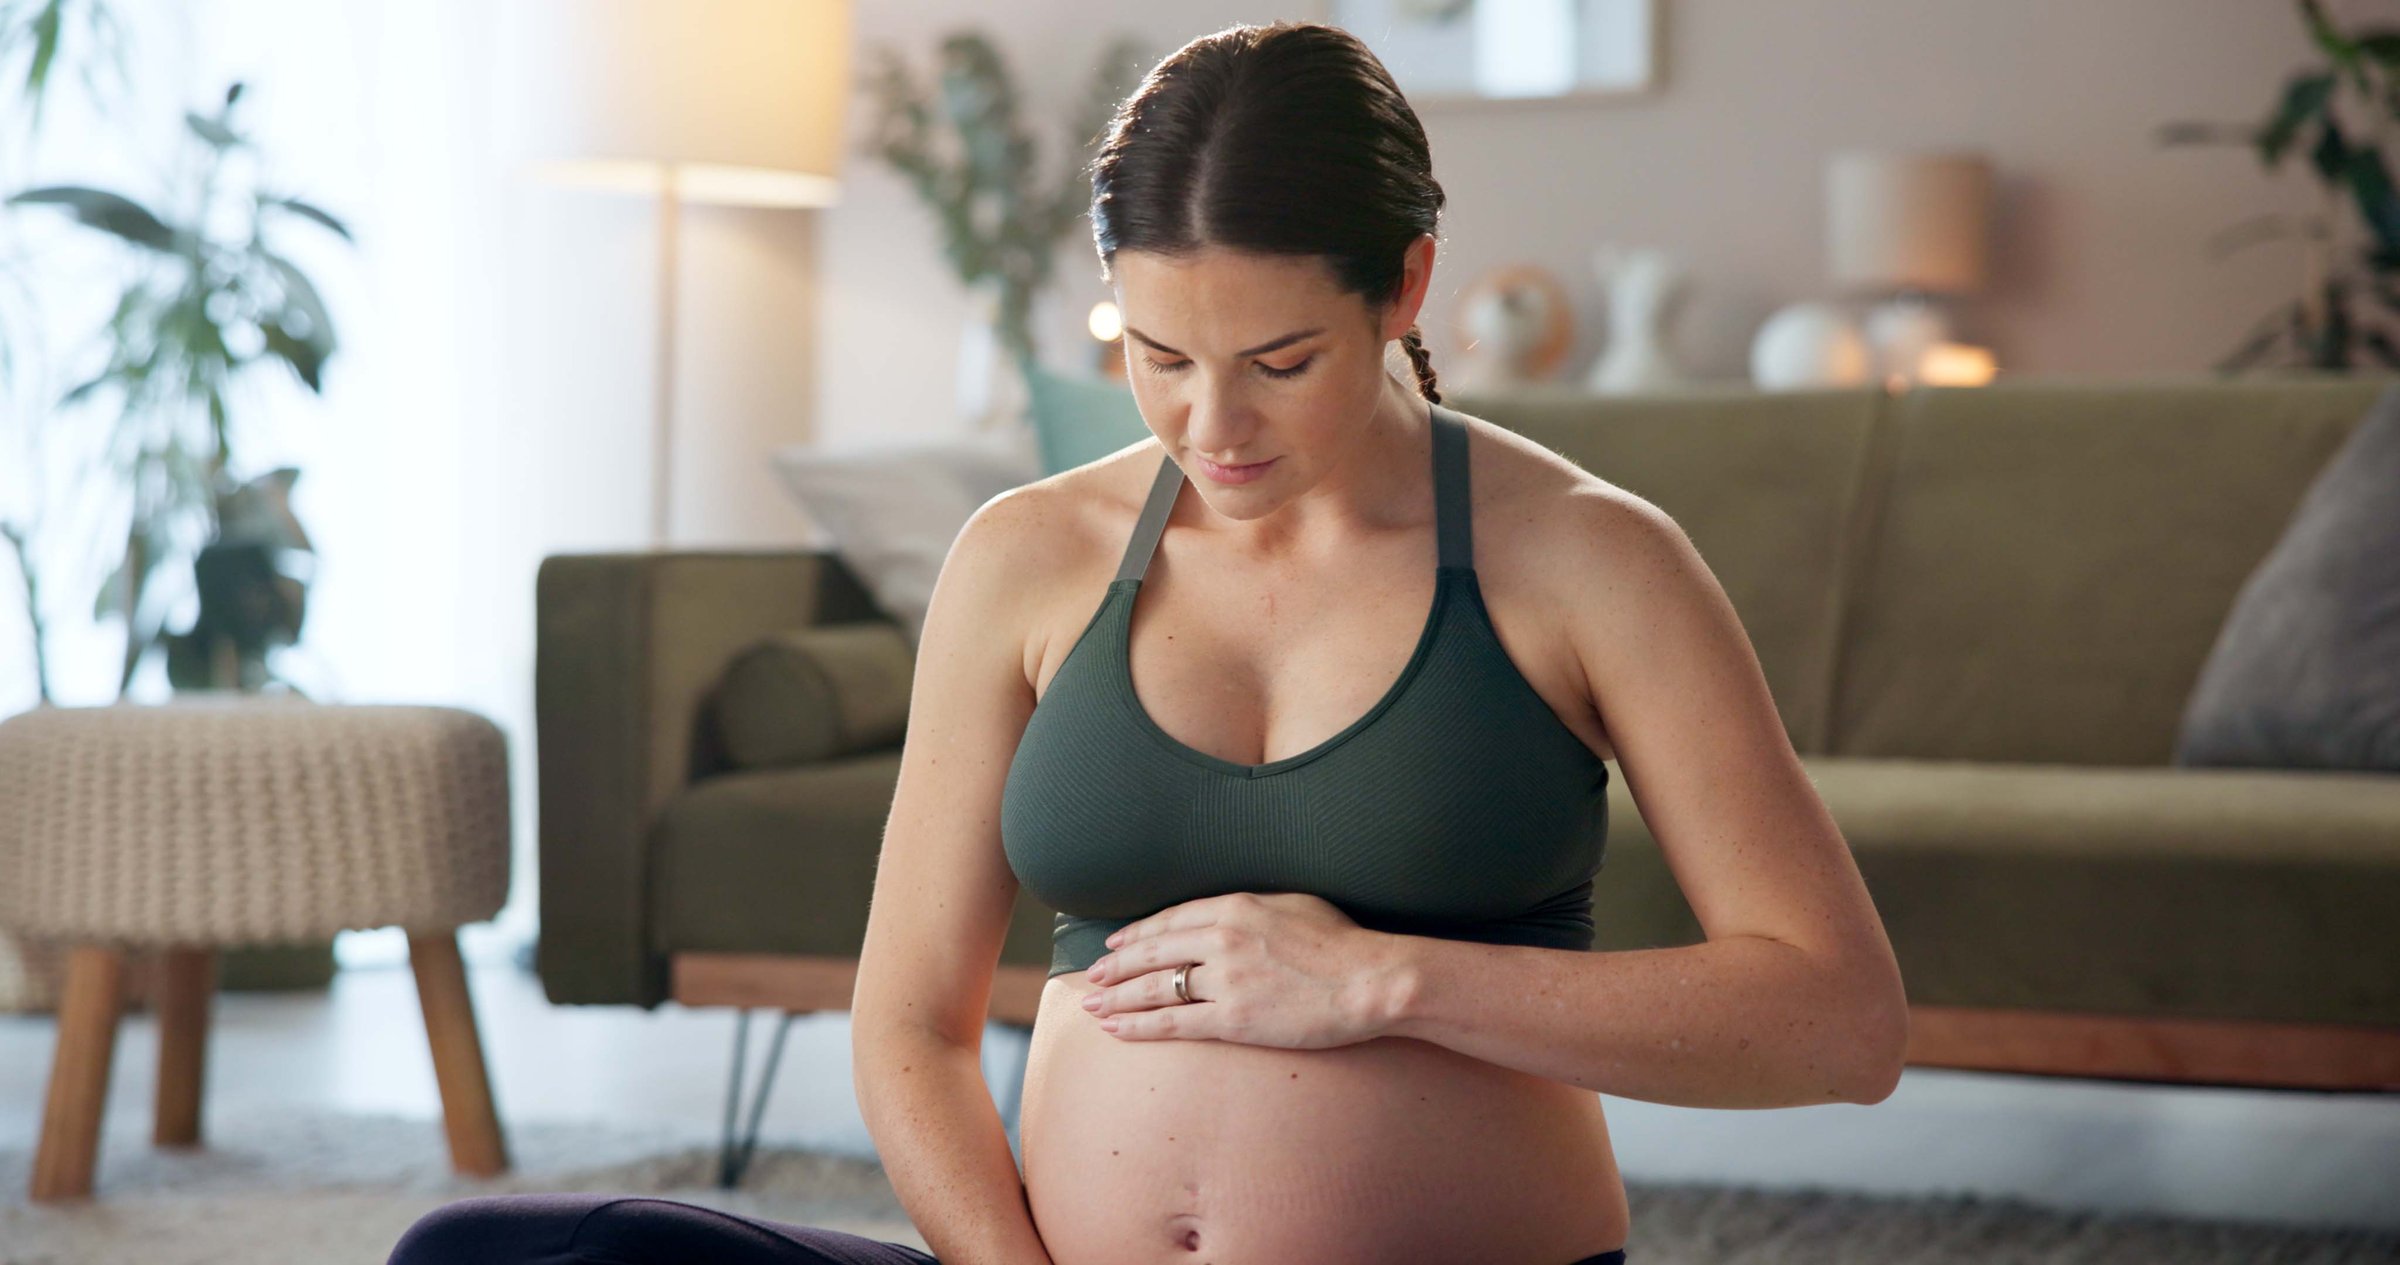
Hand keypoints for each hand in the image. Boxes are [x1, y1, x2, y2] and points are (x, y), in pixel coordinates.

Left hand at [1079, 891, 1401, 1048]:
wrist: (1370, 979)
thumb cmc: (1342, 943)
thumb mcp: (1293, 903)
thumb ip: (1252, 907)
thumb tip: (1228, 912)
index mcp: (1236, 906)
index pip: (1171, 919)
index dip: (1137, 934)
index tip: (1115, 944)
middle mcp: (1222, 939)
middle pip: (1153, 952)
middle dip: (1115, 967)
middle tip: (1091, 977)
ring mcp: (1226, 979)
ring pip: (1155, 988)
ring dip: (1118, 998)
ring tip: (1093, 1005)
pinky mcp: (1235, 1018)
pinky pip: (1174, 1022)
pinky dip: (1141, 1026)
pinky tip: (1119, 1029)